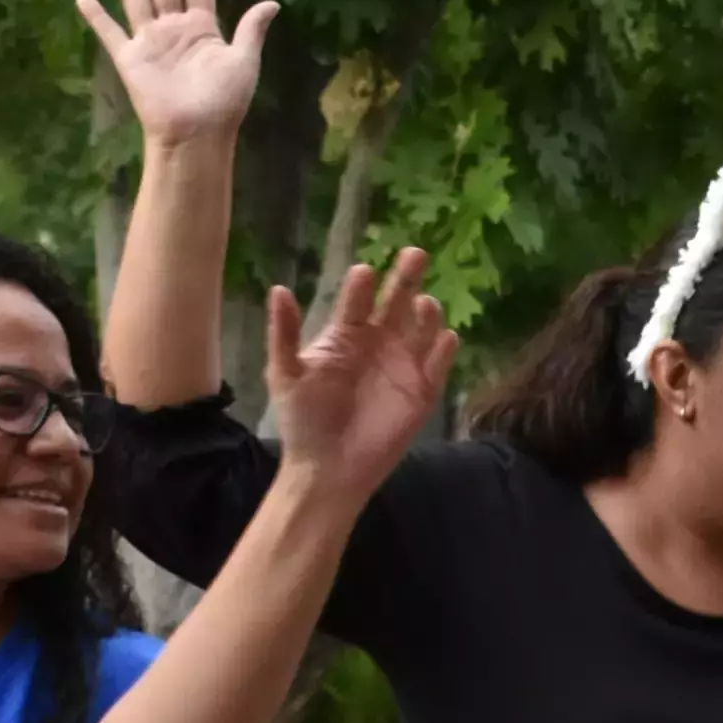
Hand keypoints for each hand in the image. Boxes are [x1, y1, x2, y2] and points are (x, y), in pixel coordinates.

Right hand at [74, 0, 279, 149]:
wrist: (195, 133)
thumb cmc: (224, 101)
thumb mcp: (244, 61)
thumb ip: (251, 30)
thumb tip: (272, 2)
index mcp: (204, 28)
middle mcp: (175, 29)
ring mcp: (151, 42)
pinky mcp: (130, 58)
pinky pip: (110, 33)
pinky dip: (96, 17)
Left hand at [261, 252, 454, 488]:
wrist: (327, 469)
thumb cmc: (304, 420)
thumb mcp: (286, 374)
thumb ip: (283, 333)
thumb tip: (278, 289)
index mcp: (346, 334)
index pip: (356, 301)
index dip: (361, 286)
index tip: (365, 272)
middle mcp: (378, 341)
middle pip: (397, 301)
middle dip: (406, 277)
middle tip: (415, 253)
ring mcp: (403, 364)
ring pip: (422, 327)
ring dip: (426, 313)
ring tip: (424, 304)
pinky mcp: (423, 391)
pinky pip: (439, 364)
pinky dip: (444, 349)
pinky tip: (445, 337)